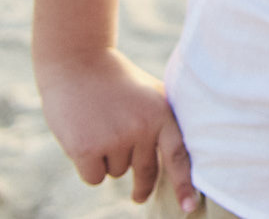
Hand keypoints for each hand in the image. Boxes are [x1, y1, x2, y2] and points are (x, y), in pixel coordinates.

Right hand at [35, 48, 196, 210]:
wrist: (78, 64)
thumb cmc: (117, 83)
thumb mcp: (150, 95)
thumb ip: (162, 125)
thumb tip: (176, 163)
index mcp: (161, 114)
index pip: (178, 155)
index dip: (185, 184)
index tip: (190, 208)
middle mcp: (141, 127)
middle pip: (145, 172)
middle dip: (142, 186)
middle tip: (139, 197)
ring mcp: (114, 139)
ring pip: (117, 173)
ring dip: (109, 160)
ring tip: (101, 129)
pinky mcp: (87, 149)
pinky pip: (95, 178)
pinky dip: (89, 167)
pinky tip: (84, 141)